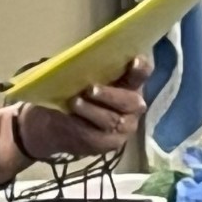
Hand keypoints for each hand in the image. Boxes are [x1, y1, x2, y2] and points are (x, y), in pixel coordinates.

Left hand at [18, 57, 149, 164]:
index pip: (142, 74)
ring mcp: (126, 126)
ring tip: (74, 102)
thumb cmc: (76, 90)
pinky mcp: (112, 143)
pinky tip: (73, 119)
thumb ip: (89, 67)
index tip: (134, 61)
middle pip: (131, 100)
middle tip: (90, 89)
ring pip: (114, 120)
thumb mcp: (83, 75)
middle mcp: (134, 105)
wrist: (59, 122)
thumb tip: (81, 58)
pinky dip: (85, 126)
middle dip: (110, 95)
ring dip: (93, 110)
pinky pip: (100, 136)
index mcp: (130, 83)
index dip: (141, 68)